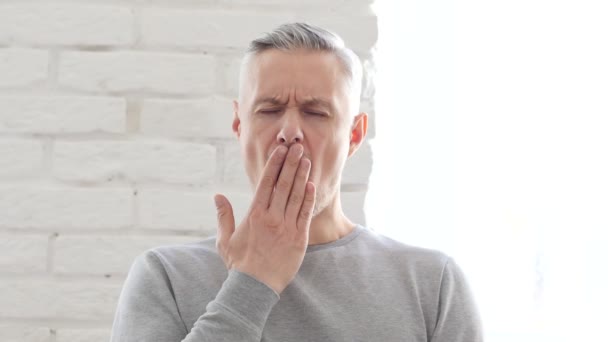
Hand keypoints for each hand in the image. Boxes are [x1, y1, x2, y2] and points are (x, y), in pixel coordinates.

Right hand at [214, 144, 315, 293]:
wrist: (255, 287)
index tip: (280, 150)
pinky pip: (305, 214)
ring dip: (301, 176)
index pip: (266, 183)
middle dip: (291, 163)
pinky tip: (311, 184)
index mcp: (254, 214)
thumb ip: (223, 216)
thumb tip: (217, 196)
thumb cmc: (239, 264)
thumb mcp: (224, 240)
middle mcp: (271, 217)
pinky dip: (309, 198)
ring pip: (296, 196)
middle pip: (283, 184)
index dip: (274, 164)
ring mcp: (287, 227)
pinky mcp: (299, 238)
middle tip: (298, 147)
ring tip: (307, 159)